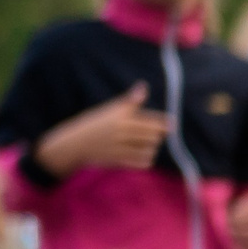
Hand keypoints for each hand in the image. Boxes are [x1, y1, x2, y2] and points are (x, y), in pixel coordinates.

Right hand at [34, 84, 170, 177]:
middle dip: (158, 135)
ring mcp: (120, 148)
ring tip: (150, 145)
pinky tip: (144, 155)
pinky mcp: (119, 161)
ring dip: (153, 148)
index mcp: (121, 118)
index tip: (171, 123)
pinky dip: (147, 160)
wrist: (75, 143)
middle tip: (158, 134)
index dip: (164, 122)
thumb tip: (144, 86)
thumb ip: (130, 101)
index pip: (151, 121)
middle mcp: (121, 133)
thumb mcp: (111, 110)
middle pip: (153, 136)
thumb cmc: (96, 123)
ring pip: (149, 150)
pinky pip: (142, 163)